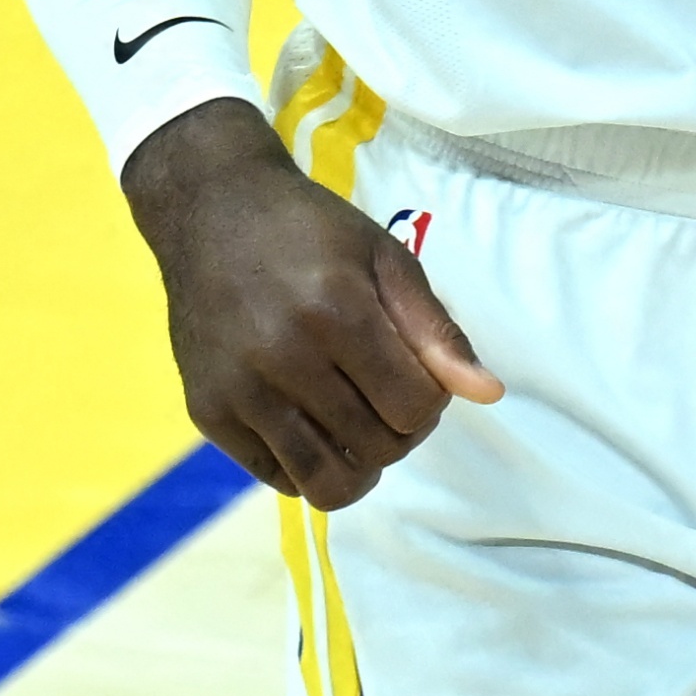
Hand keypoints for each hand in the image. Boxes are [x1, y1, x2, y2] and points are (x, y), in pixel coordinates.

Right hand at [124, 101, 499, 503]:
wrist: (210, 210)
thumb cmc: (310, 231)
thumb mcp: (385, 259)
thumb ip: (436, 331)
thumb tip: (488, 394)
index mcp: (337, 312)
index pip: (415, 409)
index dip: (430, 399)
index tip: (414, 372)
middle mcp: (283, 358)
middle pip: (377, 449)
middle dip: (399, 431)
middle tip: (385, 393)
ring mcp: (239, 391)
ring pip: (326, 484)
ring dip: (359, 465)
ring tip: (357, 426)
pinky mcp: (207, 411)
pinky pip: (278, 479)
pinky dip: (308, 466)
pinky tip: (311, 424)